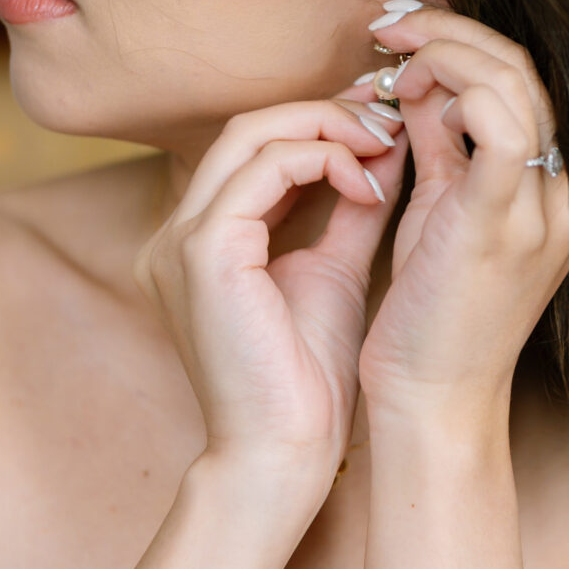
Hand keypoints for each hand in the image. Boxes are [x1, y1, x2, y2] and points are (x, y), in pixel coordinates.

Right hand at [133, 98, 410, 531]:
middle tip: (391, 121)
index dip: (320, 124)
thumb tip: (390, 145)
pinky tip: (368, 185)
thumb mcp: (337, 269)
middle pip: (249, 128)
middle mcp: (177, 233)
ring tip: (385, 146)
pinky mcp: (204, 252)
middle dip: (326, 114)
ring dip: (329, 129)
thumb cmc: (308, 382)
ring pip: (252, 135)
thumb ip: (353, 207)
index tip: (385, 126)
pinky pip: (264, 169)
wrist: (285, 455)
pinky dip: (322, 160)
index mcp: (201, 239)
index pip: (254, 148)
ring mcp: (180, 240)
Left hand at [345, 3, 568, 421]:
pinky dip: (454, 88)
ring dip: (442, 51)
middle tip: (389, 23)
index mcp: (564, 187)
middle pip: (524, 69)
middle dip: (449, 30)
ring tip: (391, 55)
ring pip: (512, 81)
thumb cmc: (432, 310)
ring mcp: (545, 208)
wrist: (434, 398)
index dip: (466, 38)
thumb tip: (416, 77)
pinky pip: (498, 124)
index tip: (406, 28)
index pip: (528, 79)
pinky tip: (410, 94)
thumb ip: (440, 138)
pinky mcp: (503, 223)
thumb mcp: (441, 205)